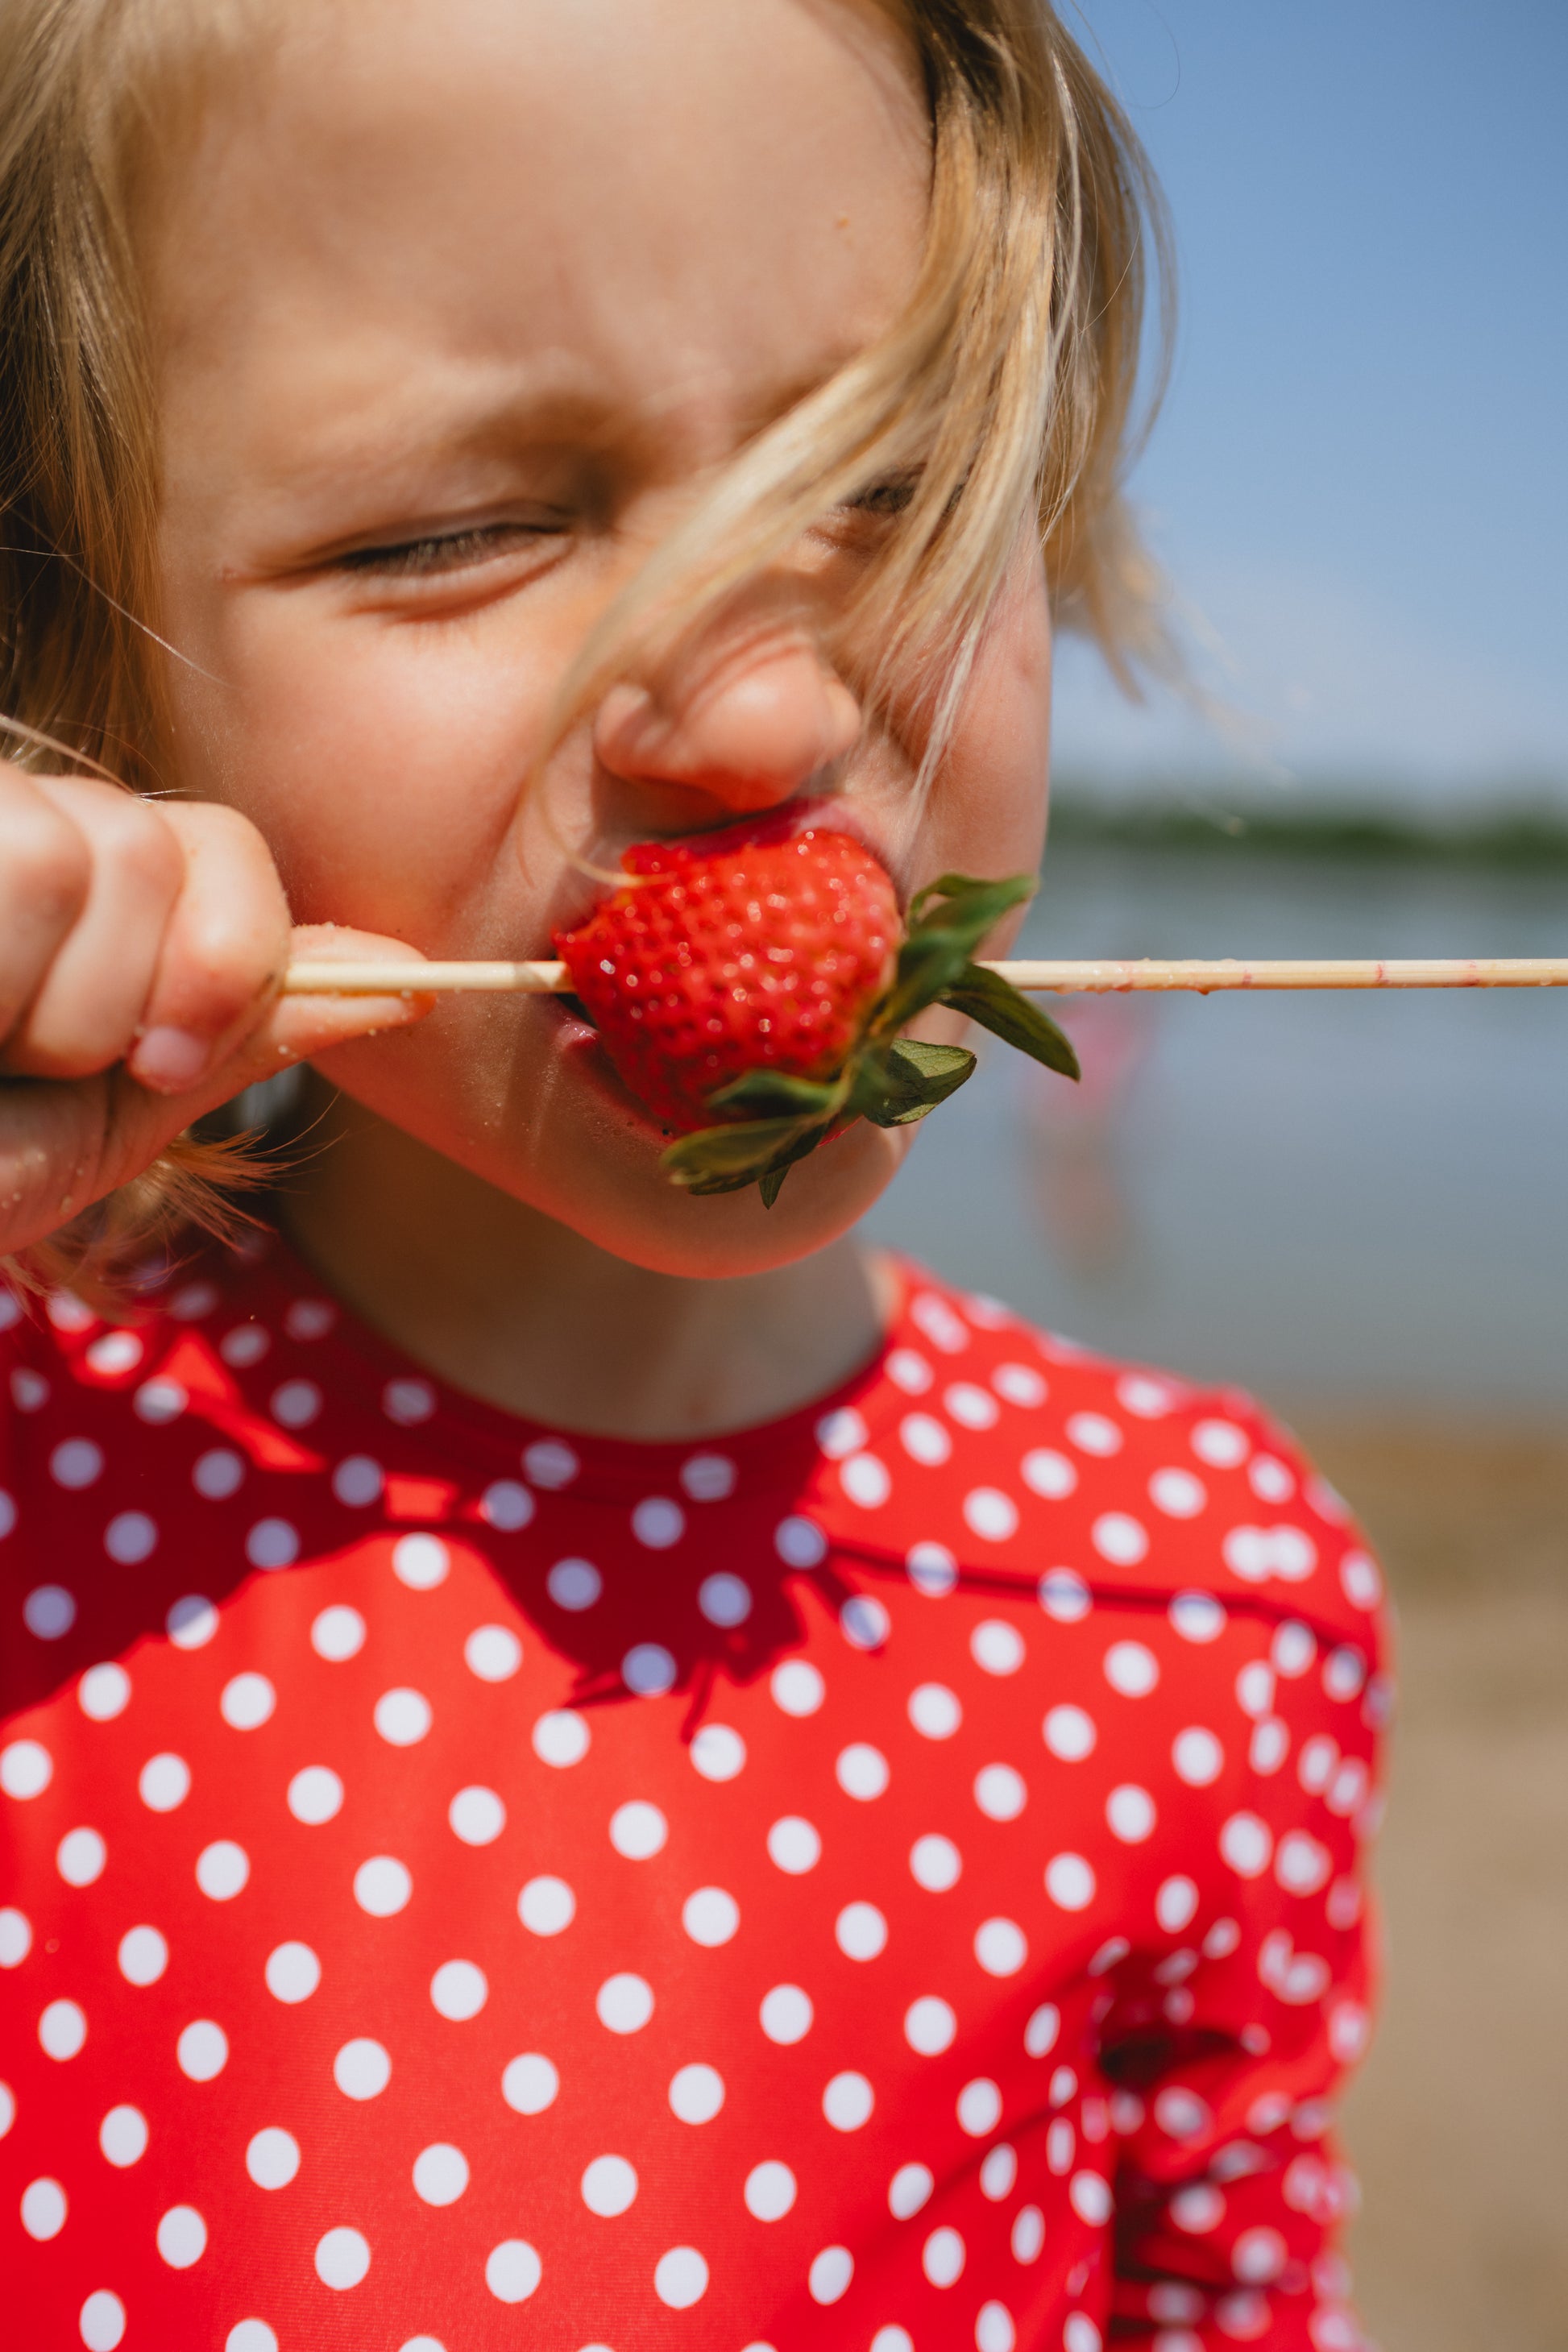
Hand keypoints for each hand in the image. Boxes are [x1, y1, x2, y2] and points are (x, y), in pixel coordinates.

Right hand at [0, 764, 430, 1260]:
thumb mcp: (109, 1114)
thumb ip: (244, 1031)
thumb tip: (408, 980)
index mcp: (71, 888)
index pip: (215, 841)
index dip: (228, 956)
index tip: (163, 1059)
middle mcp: (5, 828)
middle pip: (158, 843)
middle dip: (119, 993)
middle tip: (27, 1060)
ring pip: (70, 852)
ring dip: (39, 1001)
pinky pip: (21, 855)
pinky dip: (2, 975)